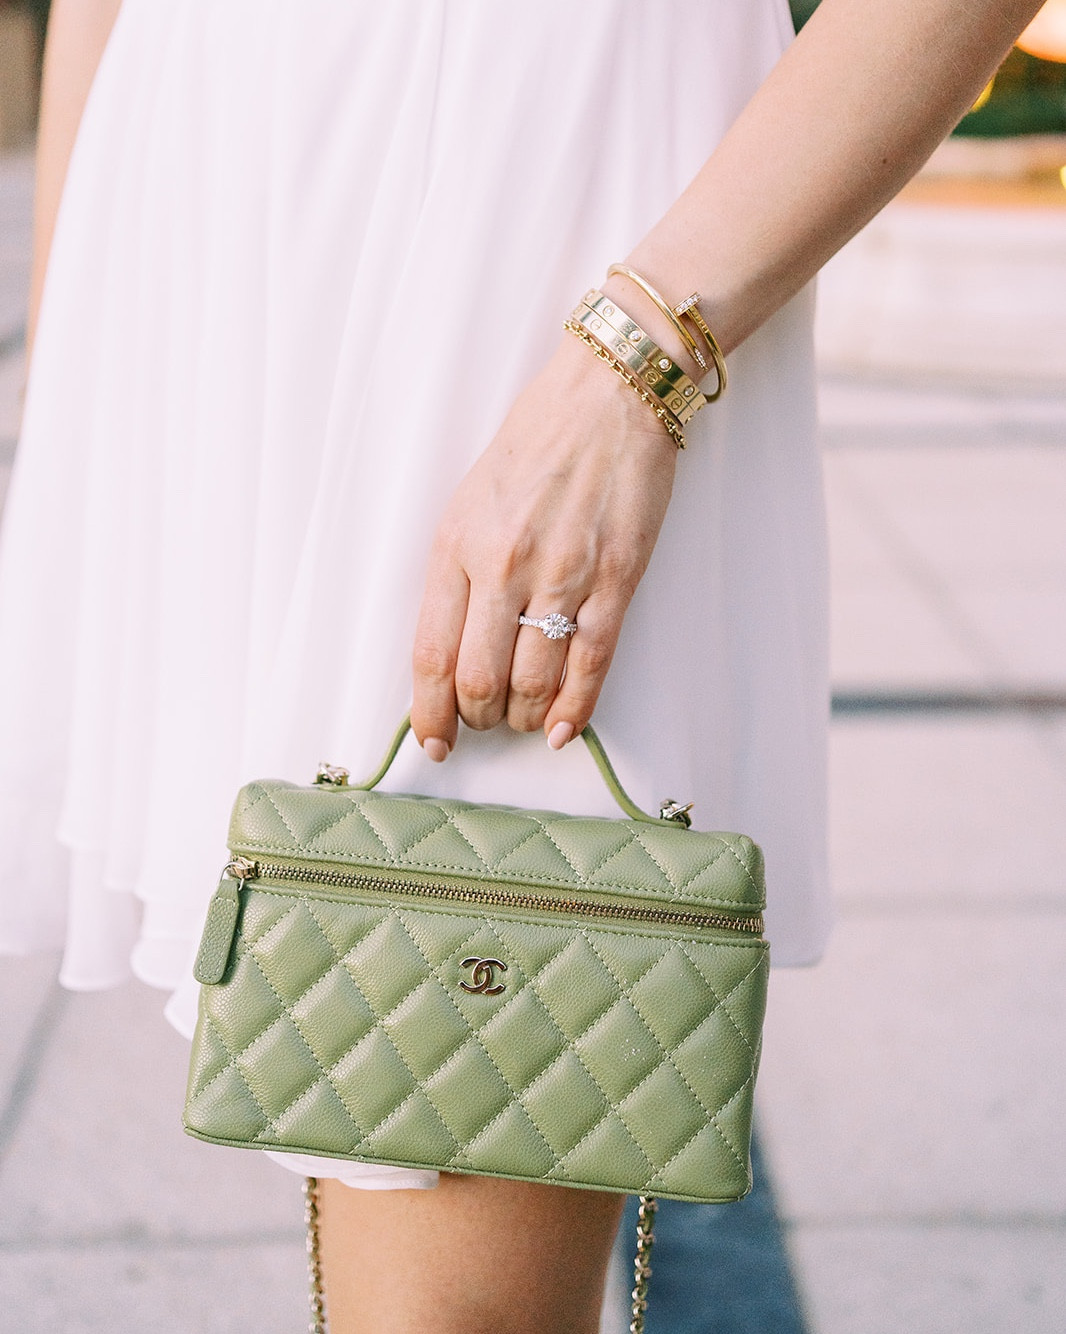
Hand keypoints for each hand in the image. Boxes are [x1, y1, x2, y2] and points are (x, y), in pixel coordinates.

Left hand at [411, 335, 676, 757]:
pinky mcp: (615, 578)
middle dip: (479, 718)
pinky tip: (565, 728)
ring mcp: (563, 573)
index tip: (434, 742)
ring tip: (525, 720)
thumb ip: (458, 573)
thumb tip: (453, 652)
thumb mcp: (470, 502)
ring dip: (526, 717)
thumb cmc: (535, 445)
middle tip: (486, 722)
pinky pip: (591, 662)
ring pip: (534, 681)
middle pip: (480, 679)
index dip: (430, 713)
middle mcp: (503, 564)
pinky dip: (576, 708)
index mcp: (456, 544)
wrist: (608, 396)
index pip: (431, 654)